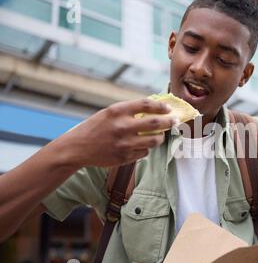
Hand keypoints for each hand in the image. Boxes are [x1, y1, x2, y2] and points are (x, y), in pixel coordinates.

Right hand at [51, 98, 177, 167]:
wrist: (77, 148)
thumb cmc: (95, 128)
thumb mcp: (108, 114)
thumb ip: (129, 111)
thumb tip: (154, 109)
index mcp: (117, 111)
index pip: (146, 105)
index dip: (161, 106)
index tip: (168, 109)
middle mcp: (122, 126)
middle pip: (155, 123)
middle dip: (169, 122)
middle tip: (175, 121)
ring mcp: (124, 143)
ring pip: (154, 141)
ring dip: (160, 138)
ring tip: (160, 135)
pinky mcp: (125, 157)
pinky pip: (144, 152)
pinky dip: (146, 149)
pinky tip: (141, 146)